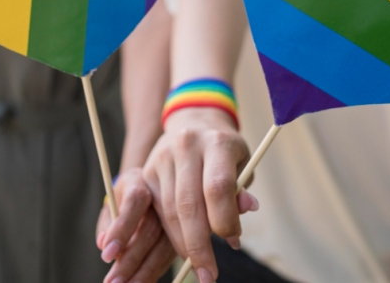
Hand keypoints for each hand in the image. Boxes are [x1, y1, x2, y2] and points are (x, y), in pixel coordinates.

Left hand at [96, 168, 176, 282]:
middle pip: (151, 228)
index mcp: (141, 181)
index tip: (106, 255)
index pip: (135, 202)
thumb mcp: (111, 203)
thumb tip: (103, 245)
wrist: (145, 189)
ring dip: (145, 271)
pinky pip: (171, 255)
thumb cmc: (122, 199)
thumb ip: (107, 223)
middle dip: (131, 258)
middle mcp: (163, 195)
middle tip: (113, 282)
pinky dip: (156, 272)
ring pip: (164, 245)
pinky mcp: (184, 233)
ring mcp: (177, 216)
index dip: (122, 228)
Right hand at [142, 108, 257, 282]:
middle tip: (208, 275)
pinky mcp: (146, 170)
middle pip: (188, 203)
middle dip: (198, 245)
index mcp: (217, 142)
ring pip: (169, 210)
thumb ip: (240, 190)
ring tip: (196, 266)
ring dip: (182, 244)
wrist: (195, 122)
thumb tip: (243, 217)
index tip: (233, 243)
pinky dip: (167, 234)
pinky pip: (155, 210)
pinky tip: (178, 249)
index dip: (224, 220)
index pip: (218, 186)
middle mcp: (186, 146)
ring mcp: (162, 157)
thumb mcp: (242, 164)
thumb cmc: (225, 152)